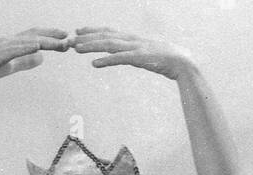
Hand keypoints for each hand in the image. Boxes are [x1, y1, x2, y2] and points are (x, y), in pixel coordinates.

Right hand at [0, 28, 69, 88]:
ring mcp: (3, 46)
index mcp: (13, 42)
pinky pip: (15, 49)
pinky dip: (27, 46)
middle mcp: (10, 40)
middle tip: (69, 38)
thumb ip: (26, 60)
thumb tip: (42, 57)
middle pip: (35, 35)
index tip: (66, 37)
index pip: (35, 35)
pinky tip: (38, 46)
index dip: (51, 35)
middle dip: (53, 36)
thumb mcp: (12, 65)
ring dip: (46, 41)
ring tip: (60, 43)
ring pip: (28, 41)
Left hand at [68, 27, 194, 79]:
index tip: (78, 30)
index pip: (108, 31)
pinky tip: (94, 64)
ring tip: (76, 49)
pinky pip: (119, 59)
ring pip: (108, 45)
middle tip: (69, 39)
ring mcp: (135, 48)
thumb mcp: (146, 55)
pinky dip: (106, 61)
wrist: (183, 62)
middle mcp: (131, 40)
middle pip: (104, 36)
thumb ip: (134, 54)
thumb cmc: (166, 60)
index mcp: (132, 38)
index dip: (92, 30)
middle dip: (86, 37)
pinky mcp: (140, 58)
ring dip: (91, 46)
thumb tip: (125, 56)